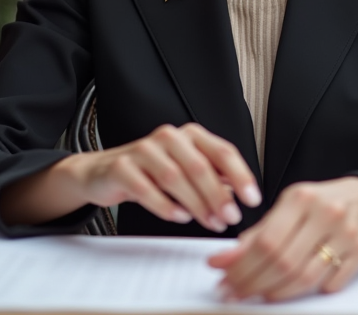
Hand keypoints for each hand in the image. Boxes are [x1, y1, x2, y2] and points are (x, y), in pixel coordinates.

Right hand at [61, 123, 259, 231]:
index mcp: (190, 135)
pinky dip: (165, 205)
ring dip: (196, 204)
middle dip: (219, 195)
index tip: (253, 199)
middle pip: (200, 166)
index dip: (241, 175)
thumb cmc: (151, 172)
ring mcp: (143, 150)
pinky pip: (146, 188)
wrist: (104, 172)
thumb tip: (241, 193)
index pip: (222, 151)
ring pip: (175, 178)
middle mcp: (168, 137)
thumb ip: (213, 178)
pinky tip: (179, 217)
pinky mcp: (122, 167)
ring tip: (209, 222)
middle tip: (231, 217)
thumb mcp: (186, 170)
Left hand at [208, 177, 357, 301]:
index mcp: (303, 198)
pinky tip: (287, 290)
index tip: (221, 274)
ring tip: (255, 294)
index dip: (240, 263)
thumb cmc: (323, 202)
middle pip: (283, 262)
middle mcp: (327, 215)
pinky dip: (305, 292)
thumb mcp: (291, 205)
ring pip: (304, 278)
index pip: (267, 240)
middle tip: (232, 291)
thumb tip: (227, 258)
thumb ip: (260, 230)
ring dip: (274, 292)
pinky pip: (328, 285)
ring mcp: (346, 237)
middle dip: (252, 282)